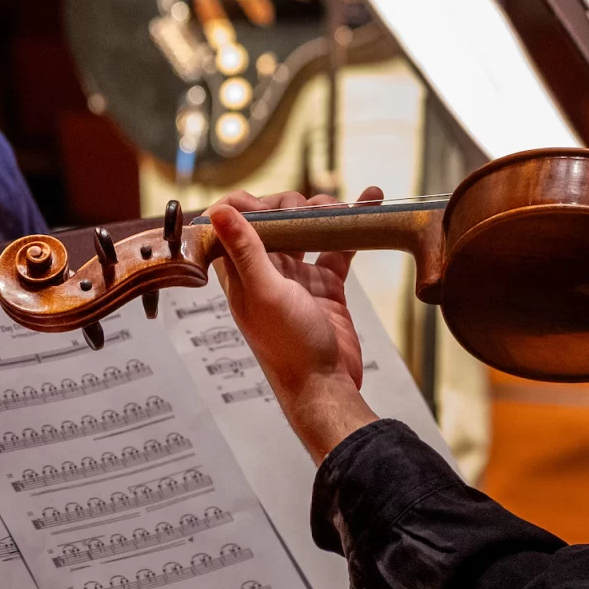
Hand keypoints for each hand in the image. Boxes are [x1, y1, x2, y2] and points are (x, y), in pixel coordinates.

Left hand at [206, 187, 384, 462]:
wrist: (326, 385)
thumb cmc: (289, 348)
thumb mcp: (265, 293)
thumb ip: (245, 250)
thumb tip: (219, 210)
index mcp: (241, 274)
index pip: (231, 227)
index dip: (246, 207)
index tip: (269, 203)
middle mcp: (267, 272)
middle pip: (274, 221)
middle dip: (293, 205)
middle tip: (312, 210)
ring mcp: (299, 277)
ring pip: (308, 229)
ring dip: (324, 211)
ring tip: (342, 208)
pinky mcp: (328, 284)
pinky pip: (339, 246)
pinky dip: (353, 225)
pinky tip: (370, 205)